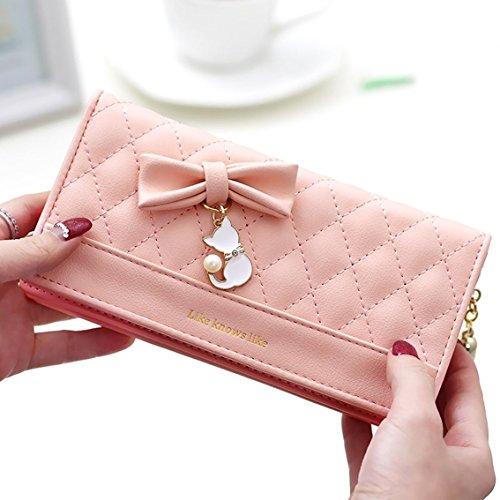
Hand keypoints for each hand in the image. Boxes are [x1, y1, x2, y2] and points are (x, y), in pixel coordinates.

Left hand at [0, 192, 133, 380]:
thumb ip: (28, 250)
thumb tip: (74, 229)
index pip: (34, 215)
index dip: (67, 207)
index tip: (104, 204)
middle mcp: (6, 276)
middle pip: (61, 261)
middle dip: (95, 256)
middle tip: (131, 251)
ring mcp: (13, 314)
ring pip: (68, 306)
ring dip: (102, 303)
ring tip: (135, 293)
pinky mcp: (17, 351)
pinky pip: (63, 346)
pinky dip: (93, 344)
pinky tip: (121, 337)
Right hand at [342, 340, 495, 499]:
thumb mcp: (416, 427)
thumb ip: (413, 383)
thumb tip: (406, 351)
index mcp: (469, 454)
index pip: (467, 390)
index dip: (451, 355)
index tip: (431, 326)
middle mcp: (441, 463)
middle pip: (430, 402)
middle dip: (413, 370)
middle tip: (395, 339)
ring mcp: (406, 473)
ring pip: (395, 420)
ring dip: (382, 392)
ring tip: (370, 362)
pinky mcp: (374, 482)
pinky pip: (366, 440)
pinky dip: (356, 418)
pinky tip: (346, 400)